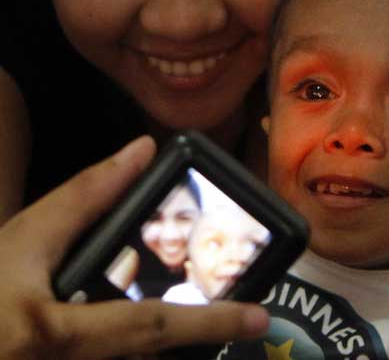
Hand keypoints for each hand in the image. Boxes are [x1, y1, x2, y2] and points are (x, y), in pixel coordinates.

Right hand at [0, 136, 268, 359]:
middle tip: (246, 320)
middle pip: (154, 357)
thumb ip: (86, 196)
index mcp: (55, 336)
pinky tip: (160, 333)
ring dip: (176, 345)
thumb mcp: (26, 237)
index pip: (152, 327)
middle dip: (204, 337)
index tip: (259, 319)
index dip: (212, 323)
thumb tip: (142, 151)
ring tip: (209, 319)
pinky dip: (144, 350)